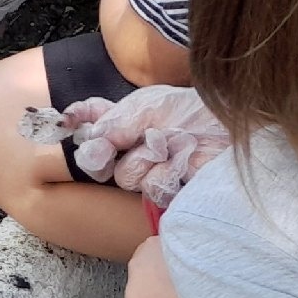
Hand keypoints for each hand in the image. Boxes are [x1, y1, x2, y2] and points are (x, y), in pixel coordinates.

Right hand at [21, 84, 229, 206]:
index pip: (89, 121)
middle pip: (100, 158)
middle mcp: (132, 146)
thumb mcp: (146, 107)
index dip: (77, 121)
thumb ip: (112, 126)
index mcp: (124, 120)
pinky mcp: (168, 189)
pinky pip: (151, 188)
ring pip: (125, 176)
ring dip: (147, 158)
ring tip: (170, 144)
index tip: (68, 122)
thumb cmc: (190, 111)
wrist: (228, 128)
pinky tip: (181, 161)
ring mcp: (149, 168)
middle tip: (142, 136)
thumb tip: (86, 153)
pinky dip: (165, 173)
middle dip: (116, 147)